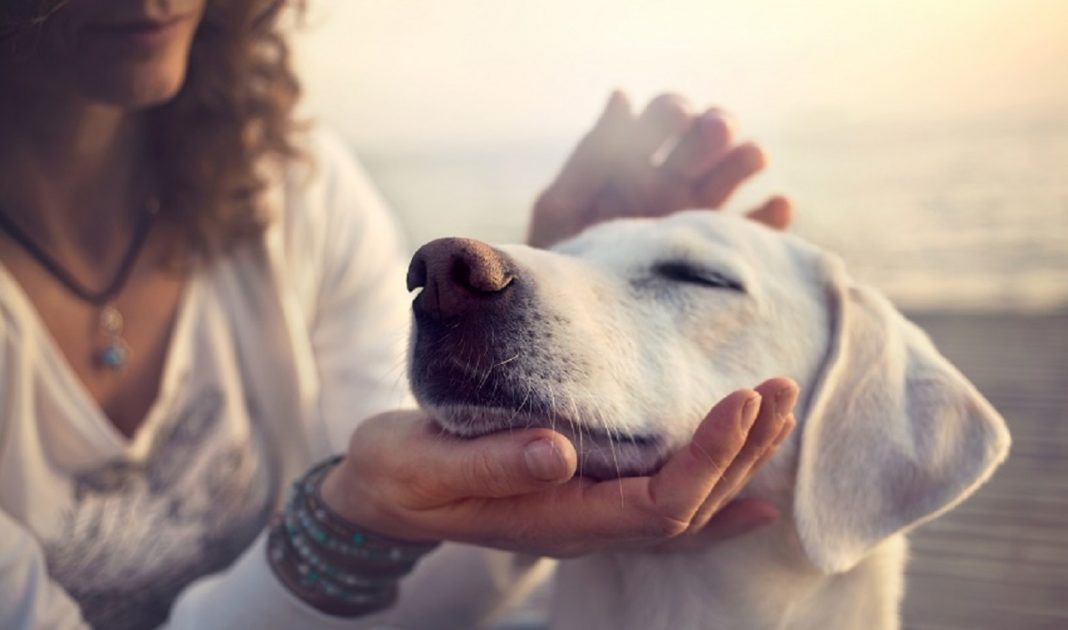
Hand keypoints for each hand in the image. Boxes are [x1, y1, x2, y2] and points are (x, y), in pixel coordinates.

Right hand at [319, 378, 798, 557]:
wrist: (381, 494)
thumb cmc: (398, 475)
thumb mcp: (425, 465)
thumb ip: (490, 464)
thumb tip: (558, 451)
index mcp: (556, 519)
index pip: (658, 503)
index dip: (708, 457)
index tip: (742, 399)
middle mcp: (585, 526)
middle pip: (689, 506)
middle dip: (741, 450)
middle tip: (779, 388)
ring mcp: (589, 517)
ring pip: (685, 506)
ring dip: (738, 462)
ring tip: (778, 412)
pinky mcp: (584, 496)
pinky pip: (664, 509)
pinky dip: (715, 499)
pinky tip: (755, 495)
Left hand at [528, 92, 792, 247]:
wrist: (576, 327)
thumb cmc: (559, 265)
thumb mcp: (562, 208)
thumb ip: (592, 155)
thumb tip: (622, 95)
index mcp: (633, 163)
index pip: (664, 118)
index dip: (673, 111)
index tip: (676, 117)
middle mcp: (671, 184)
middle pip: (706, 139)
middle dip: (714, 126)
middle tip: (714, 131)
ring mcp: (697, 218)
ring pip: (734, 174)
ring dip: (746, 157)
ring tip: (750, 157)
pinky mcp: (718, 255)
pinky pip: (755, 232)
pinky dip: (771, 216)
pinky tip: (777, 205)